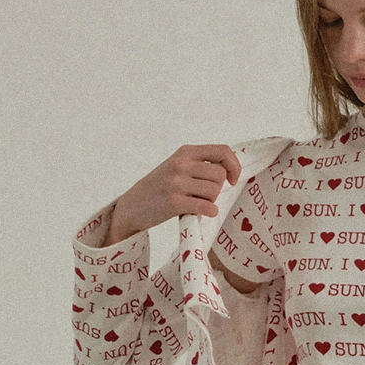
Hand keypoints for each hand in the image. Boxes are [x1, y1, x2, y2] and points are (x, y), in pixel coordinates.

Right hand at [104, 144, 241, 243]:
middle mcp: (181, 164)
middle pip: (220, 175)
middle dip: (217, 188)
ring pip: (214, 191)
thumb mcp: (177, 166)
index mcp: (185, 152)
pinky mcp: (174, 202)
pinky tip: (199, 213)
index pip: (223, 151)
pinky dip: (209, 212)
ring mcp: (176, 183)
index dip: (234, 166)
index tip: (232, 180)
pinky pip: (207, 207)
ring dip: (210, 201)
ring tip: (196, 203)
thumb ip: (200, 164)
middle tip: (203, 196)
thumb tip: (230, 170)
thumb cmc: (158, 188)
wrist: (131, 207)